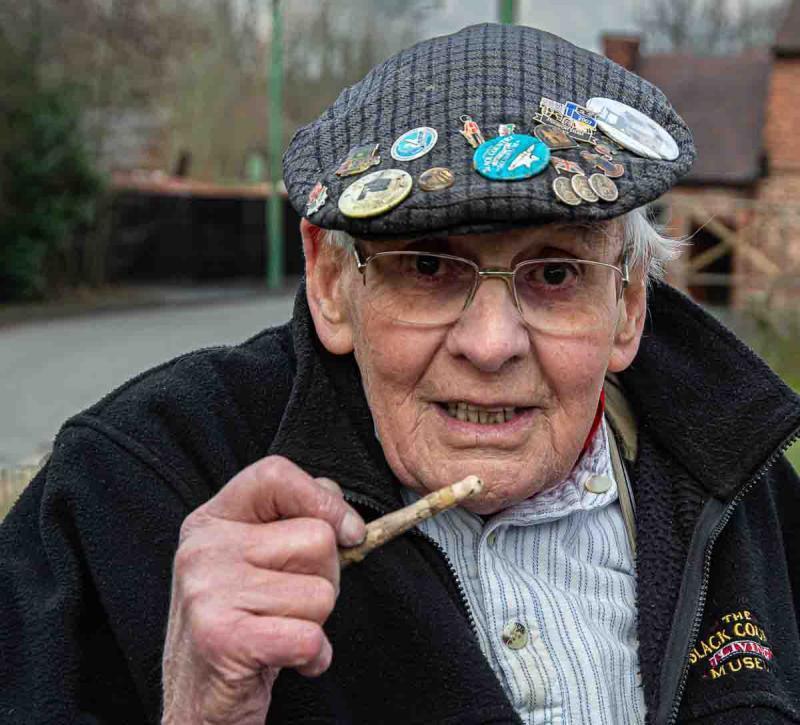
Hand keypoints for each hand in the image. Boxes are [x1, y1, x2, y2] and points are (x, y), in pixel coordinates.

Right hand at [161, 456, 364, 724]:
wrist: (201, 703)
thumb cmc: (243, 624)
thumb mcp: (256, 559)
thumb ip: (291, 520)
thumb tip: (340, 506)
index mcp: (212, 520)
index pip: (274, 474)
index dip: (323, 498)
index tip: (348, 530)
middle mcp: (203, 548)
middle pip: (317, 538)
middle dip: (325, 578)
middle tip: (290, 604)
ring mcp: (208, 591)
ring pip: (321, 592)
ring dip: (316, 621)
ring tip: (280, 631)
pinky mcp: (223, 638)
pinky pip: (311, 636)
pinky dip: (313, 656)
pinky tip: (284, 660)